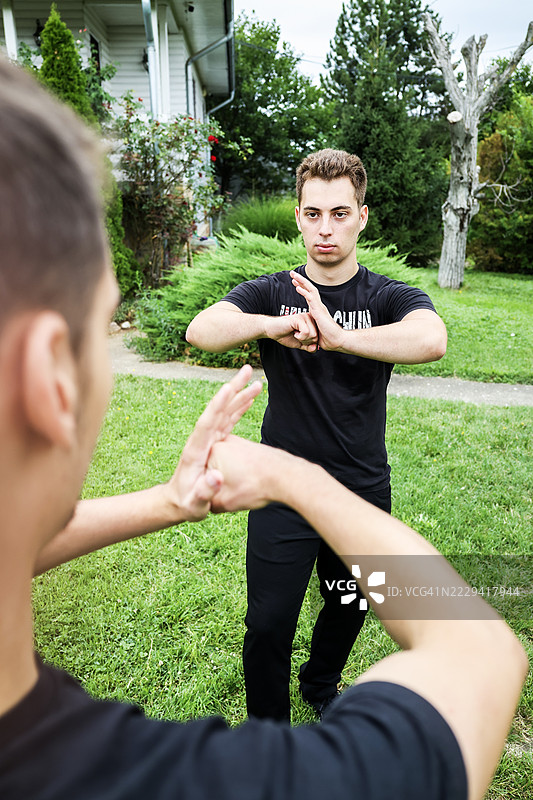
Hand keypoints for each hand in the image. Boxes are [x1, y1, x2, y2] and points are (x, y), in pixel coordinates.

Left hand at [164, 366, 261, 520]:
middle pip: (219, 409)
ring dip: (239, 394)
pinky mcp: (216, 441)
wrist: (178, 501)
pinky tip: (249, 399)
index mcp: (196, 450)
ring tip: (256, 380)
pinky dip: (239, 408)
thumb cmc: (188, 505)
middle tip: (248, 370)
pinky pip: (229, 420)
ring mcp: (209, 439)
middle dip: (233, 388)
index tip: (228, 388)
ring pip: (226, 411)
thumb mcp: (195, 504)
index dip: (218, 405)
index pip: (207, 422)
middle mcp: (202, 439)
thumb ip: (205, 492)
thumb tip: (216, 477)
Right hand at [209, 435, 292, 512]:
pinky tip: (253, 483)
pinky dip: (244, 475)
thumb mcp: (223, 502)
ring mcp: (240, 443)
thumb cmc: (254, 486)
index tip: (217, 496)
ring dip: (233, 480)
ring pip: (228, 469)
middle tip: (233, 492)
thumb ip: (207, 502)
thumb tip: (207, 502)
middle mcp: (225, 442)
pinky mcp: (252, 448)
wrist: (286, 477)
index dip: (207, 490)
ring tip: (246, 488)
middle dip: (220, 483)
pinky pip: (240, 466)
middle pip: (213, 470)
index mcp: (212, 451)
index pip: (200, 475)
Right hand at [264, 311, 318, 351]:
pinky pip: (306, 332)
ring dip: (302, 339)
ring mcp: (305, 317)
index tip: (300, 339)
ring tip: (295, 334)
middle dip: (306, 341)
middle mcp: (310, 318)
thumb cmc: (285, 335)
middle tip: (297, 336)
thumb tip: (315, 348)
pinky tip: (294, 332)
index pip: (318, 338)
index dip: (309, 343)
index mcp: (311, 323)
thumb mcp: (299, 343)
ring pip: (312, 334)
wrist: (272, 330)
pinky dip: (299, 336)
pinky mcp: (299, 319)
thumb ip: (308, 347)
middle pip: (316, 336)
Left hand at [290, 271, 344, 350]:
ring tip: (293, 275)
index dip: (302, 288)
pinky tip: (297, 287)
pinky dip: (304, 291)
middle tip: (292, 273)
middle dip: (300, 280)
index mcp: (318, 310)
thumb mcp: (315, 332)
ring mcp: (319, 307)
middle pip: (309, 289)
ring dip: (301, 281)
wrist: (336, 341)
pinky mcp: (319, 310)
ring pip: (310, 289)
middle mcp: (319, 306)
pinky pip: (310, 298)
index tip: (295, 283)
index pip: (309, 295)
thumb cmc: (328, 339)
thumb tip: (305, 333)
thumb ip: (310, 329)